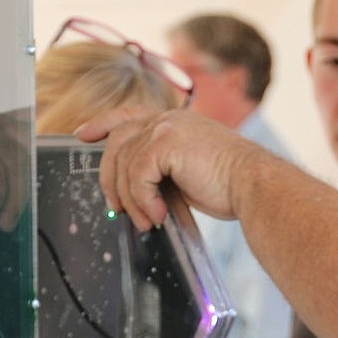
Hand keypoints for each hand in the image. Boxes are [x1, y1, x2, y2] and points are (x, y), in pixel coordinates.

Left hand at [94, 110, 253, 232]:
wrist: (255, 185)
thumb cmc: (231, 185)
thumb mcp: (189, 172)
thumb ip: (162, 172)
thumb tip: (137, 194)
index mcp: (174, 121)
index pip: (128, 116)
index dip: (102, 124)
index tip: (82, 135)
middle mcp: (168, 118)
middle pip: (117, 142)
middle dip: (110, 179)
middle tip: (117, 209)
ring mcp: (166, 127)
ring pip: (124, 163)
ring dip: (131, 199)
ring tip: (147, 221)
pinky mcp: (166, 143)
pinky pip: (137, 174)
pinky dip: (143, 199)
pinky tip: (159, 214)